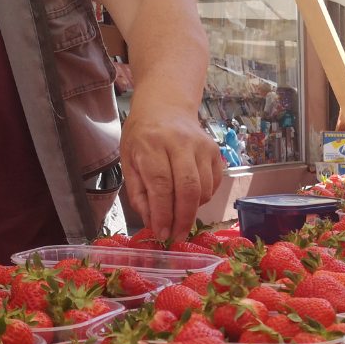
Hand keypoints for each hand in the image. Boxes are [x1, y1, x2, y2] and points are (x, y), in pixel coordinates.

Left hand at [120, 99, 225, 242]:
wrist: (166, 106)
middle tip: (176, 237)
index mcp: (152, 143)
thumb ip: (139, 193)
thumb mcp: (129, 160)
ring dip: (192, 210)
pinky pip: (213, 184)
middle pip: (187, 189)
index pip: (161, 185)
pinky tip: (191, 198)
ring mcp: (202, 146)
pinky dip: (203, 198)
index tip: (161, 233)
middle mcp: (180, 142)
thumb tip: (153, 223)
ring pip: (203, 189)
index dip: (162, 213)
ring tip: (180, 216)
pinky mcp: (216, 151)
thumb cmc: (143, 136)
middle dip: (182, 218)